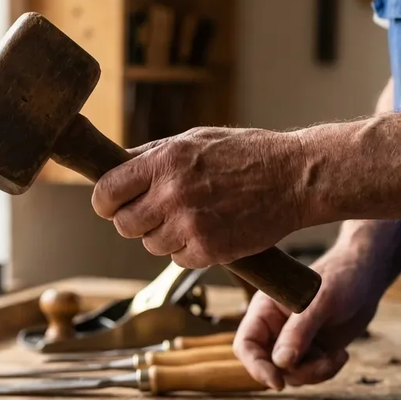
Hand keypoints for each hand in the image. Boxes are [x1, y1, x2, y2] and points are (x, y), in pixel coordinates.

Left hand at [91, 127, 304, 266]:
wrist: (295, 178)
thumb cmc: (245, 154)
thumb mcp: (194, 139)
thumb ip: (151, 154)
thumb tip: (113, 164)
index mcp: (164, 161)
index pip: (106, 192)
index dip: (105, 202)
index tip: (111, 205)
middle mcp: (172, 193)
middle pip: (123, 225)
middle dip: (134, 221)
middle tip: (154, 213)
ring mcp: (190, 225)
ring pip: (150, 245)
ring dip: (163, 236)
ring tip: (191, 217)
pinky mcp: (209, 251)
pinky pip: (178, 260)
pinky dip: (188, 251)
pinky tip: (208, 231)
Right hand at [232, 246, 383, 389]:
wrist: (366, 277)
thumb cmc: (339, 279)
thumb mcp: (319, 303)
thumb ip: (299, 332)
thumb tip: (281, 364)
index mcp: (264, 311)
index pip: (246, 344)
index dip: (256, 366)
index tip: (278, 383)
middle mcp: (274, 328)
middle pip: (268, 365)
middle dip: (296, 372)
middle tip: (323, 362)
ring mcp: (292, 342)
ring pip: (290, 374)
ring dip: (315, 373)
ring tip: (338, 355)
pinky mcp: (311, 351)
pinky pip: (309, 374)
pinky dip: (326, 371)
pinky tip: (341, 354)